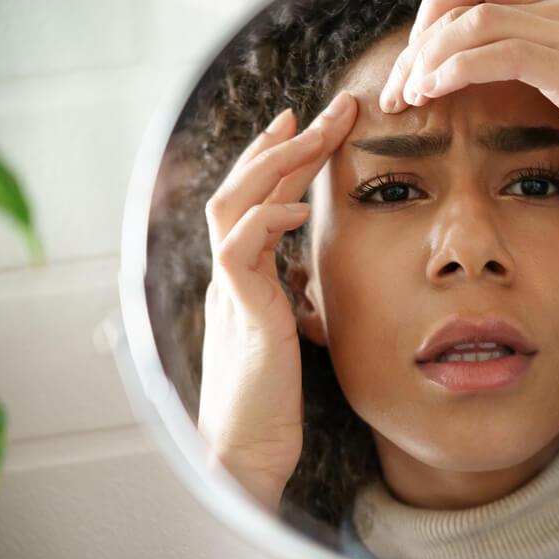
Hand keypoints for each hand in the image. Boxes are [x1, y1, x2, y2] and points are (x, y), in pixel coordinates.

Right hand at [199, 92, 357, 512]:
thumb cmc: (273, 400)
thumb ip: (291, 298)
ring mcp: (230, 291)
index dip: (281, 161)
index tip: (309, 127)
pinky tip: (301, 209)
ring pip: (236, 205)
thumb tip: (307, 277)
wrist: (249, 450)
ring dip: (275, 164)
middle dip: (286, 144)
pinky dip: (268, 221)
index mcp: (245, 276)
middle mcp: (231, 274)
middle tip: (327, 108)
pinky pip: (240, 251)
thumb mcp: (288, 334)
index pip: (259, 200)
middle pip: (246, 187)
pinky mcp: (240, 314)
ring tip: (313, 133)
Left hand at [379, 0, 558, 221]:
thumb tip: (496, 85)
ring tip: (408, 99)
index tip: (411, 77)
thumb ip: (542, 72)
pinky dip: (454, 68)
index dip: (430, 28)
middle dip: (416, 43)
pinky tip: (434, 93)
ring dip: (427, 60)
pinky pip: (498, 51)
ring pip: (471, 20)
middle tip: (396, 93)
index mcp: (558, 10)